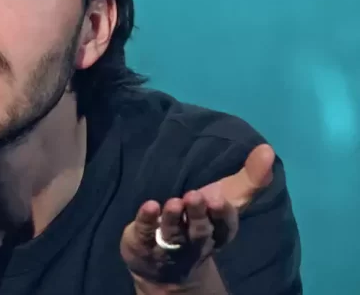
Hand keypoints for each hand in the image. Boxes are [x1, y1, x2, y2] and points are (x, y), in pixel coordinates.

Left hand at [120, 144, 275, 291]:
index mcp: (218, 233)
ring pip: (173, 234)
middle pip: (199, 232)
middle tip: (195, 195)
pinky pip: (146, 233)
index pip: (224, 227)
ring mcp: (168, 246)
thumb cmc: (200, 220)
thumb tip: (268, 149)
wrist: (163, 262)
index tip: (219, 198)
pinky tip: (150, 205)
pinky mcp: (143, 244)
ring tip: (174, 201)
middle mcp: (195, 243)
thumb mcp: (226, 199)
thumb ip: (250, 178)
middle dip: (198, 216)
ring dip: (173, 219)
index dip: (222, 215)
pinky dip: (147, 221)